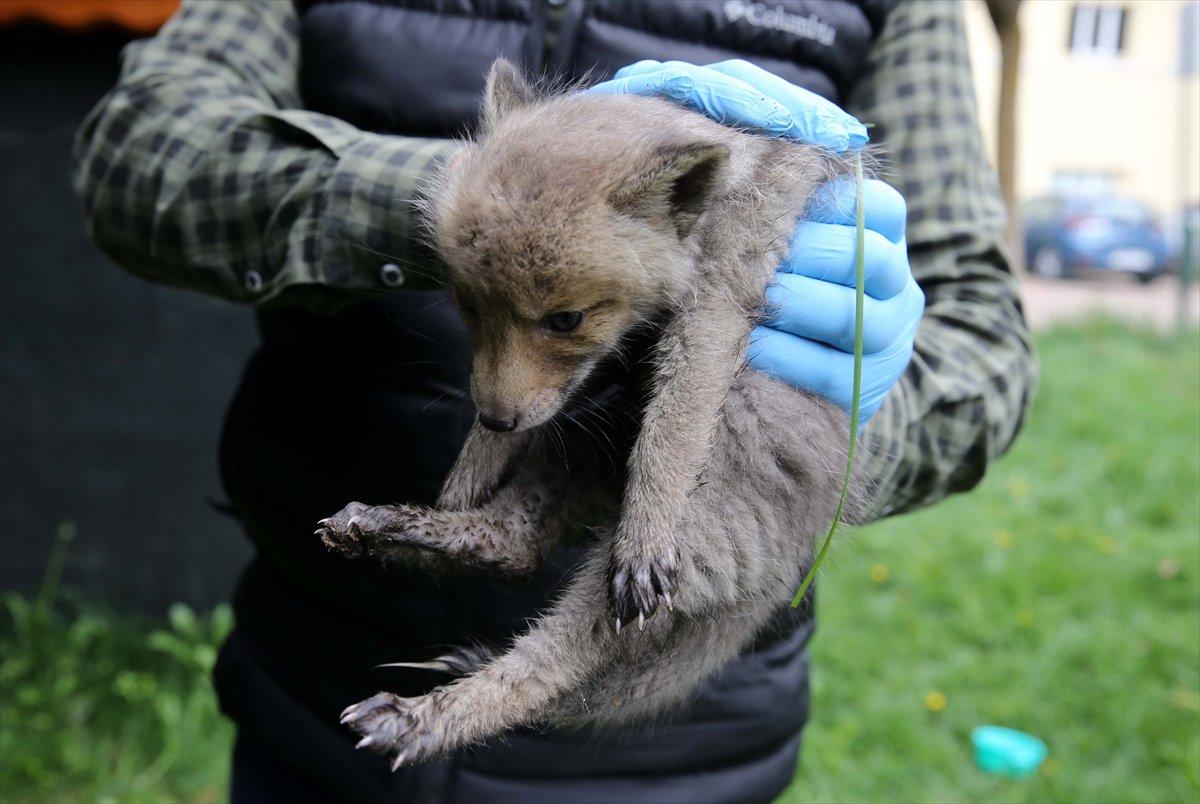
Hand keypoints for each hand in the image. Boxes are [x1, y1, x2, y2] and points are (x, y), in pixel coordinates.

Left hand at [589, 59, 920, 419]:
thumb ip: (756, 180)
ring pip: (857, 314)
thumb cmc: (757, 271)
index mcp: (875, 220)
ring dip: (796, 309)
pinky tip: (751, 351)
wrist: (774, 364)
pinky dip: (792, 360)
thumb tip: (713, 108)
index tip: (760, 210)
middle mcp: (892, 271)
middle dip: (801, 258)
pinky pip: (839, 370)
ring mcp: (889, 329)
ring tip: (744, 306)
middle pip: (863, 256)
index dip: (819, 207)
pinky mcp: (870, 381)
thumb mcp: (759, 221)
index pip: (868, 201)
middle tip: (742, 261)